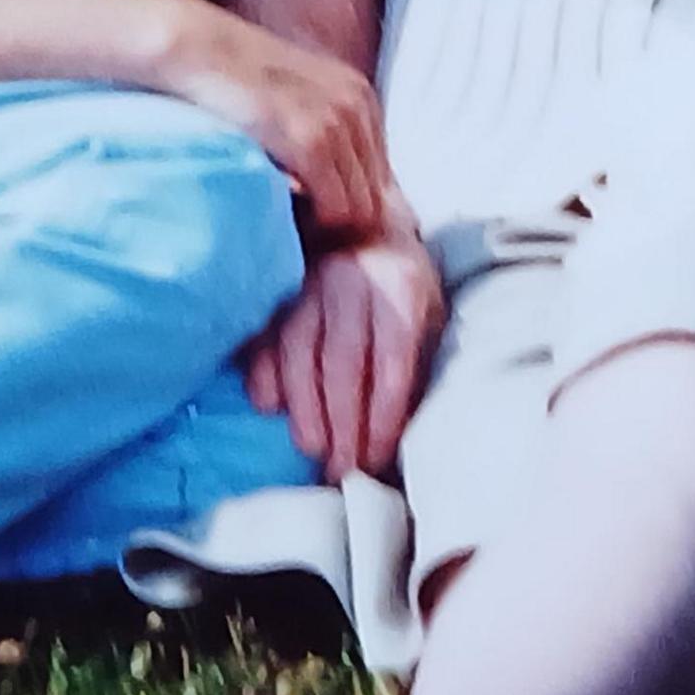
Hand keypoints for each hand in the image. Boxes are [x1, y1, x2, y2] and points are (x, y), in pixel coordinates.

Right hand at [155, 0, 391, 238]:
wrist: (199, 50)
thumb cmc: (237, 79)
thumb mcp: (298, 95)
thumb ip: (326, 130)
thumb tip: (343, 185)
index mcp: (360, 96)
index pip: (381, 176)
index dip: (349, 200)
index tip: (314, 209)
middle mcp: (358, 106)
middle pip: (375, 196)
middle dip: (342, 215)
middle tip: (302, 220)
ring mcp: (337, 121)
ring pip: (359, 208)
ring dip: (328, 221)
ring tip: (291, 216)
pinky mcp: (311, 140)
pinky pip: (335, 206)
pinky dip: (316, 221)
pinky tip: (287, 208)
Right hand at [246, 229, 443, 482]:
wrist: (365, 226)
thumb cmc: (404, 287)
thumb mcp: (430, 311)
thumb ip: (419, 359)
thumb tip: (406, 431)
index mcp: (399, 287)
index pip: (391, 361)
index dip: (382, 416)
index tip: (376, 459)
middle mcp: (352, 282)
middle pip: (343, 362)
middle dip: (341, 423)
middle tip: (341, 469)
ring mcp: (308, 284)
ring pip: (300, 351)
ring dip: (304, 407)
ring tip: (311, 449)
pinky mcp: (277, 291)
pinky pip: (264, 337)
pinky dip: (264, 373)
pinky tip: (270, 407)